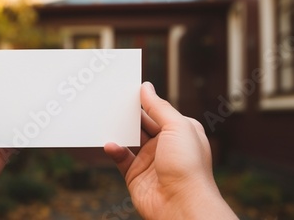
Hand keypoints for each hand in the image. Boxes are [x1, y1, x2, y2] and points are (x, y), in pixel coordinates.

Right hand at [104, 82, 236, 219]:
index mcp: (180, 132)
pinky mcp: (136, 175)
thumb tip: (146, 88)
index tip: (127, 90)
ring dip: (119, 131)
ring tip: (106, 119)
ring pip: (130, 140)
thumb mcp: (177, 127)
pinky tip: (111, 145)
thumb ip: (159, 107)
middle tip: (111, 101)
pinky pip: (121, 158)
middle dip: (129, 114)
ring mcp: (150, 161)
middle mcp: (166, 145)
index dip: (145, 101)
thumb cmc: (188, 166)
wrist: (181, 205)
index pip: (159, 111)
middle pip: (142, 124)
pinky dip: (114, 150)